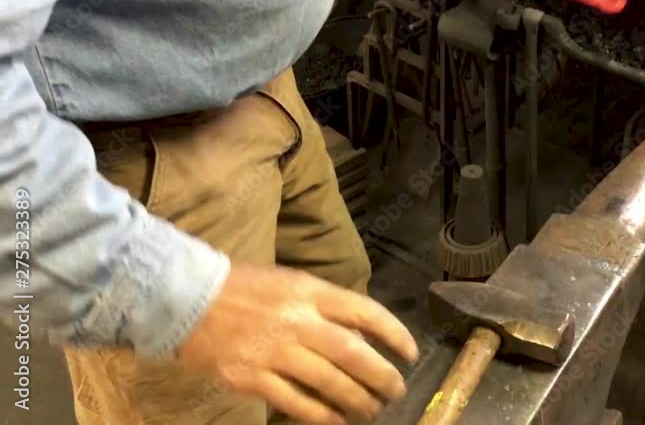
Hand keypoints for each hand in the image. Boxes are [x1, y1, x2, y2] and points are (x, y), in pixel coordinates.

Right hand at [177, 263, 418, 424]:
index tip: (411, 353)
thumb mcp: (291, 282)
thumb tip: (363, 333)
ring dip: (357, 400)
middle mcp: (297, 321)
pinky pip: (295, 402)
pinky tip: (336, 421)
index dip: (394, 334)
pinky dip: (321, 415)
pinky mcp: (251, 378)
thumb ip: (325, 305)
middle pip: (354, 354)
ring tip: (371, 410)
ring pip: (330, 382)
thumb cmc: (243, 288)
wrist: (185, 298)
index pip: (365, 312)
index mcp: (310, 291)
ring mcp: (274, 351)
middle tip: (396, 391)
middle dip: (382, 376)